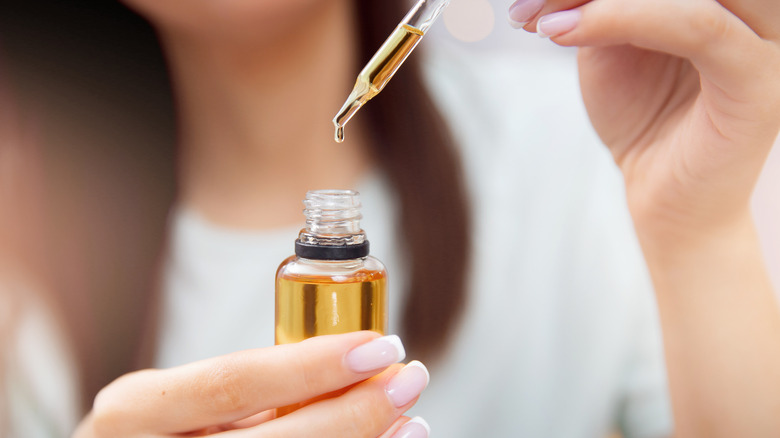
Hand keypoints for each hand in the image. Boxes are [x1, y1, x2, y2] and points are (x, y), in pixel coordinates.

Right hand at [73, 332, 429, 437]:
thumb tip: (353, 368)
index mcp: (134, 410)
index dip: (311, 366)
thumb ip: (251, 391)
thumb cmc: (164, 436)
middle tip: (408, 381)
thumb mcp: (182, 403)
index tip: (379, 346)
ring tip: (408, 422)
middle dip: (352, 413)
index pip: (232, 382)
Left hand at [510, 0, 779, 240]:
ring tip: (538, 22)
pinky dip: (623, 18)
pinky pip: (698, 26)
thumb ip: (603, 2)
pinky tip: (562, 32)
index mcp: (724, 1)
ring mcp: (769, 39)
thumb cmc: (640, 117)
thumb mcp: (612, 42)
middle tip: (525, 9)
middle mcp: (756, 11)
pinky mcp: (760, 79)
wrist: (663, 195)